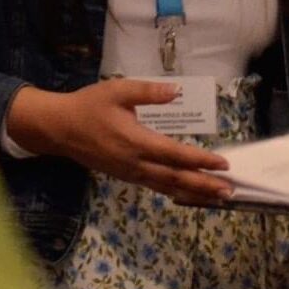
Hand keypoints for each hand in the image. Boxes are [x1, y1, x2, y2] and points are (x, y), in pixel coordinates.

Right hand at [8, 80, 233, 205]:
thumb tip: (175, 91)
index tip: (223, 164)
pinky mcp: (125, 176)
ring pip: (167, 187)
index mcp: (136, 141)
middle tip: (230, 191)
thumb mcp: (117, 90)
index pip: (176, 154)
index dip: (201, 160)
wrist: (59, 128)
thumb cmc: (89, 106)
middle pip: (176, 178)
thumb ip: (148, 91)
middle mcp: (136, 163)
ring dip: (193, 193)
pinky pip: (155, 187)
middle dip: (204, 186)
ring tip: (217, 198)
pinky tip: (187, 194)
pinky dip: (175, 192)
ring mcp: (130, 173)